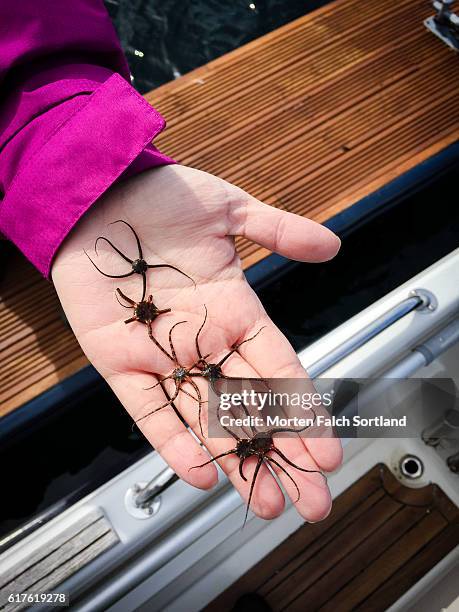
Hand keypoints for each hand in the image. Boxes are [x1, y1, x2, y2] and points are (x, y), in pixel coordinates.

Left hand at [52, 164, 341, 522]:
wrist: (99, 192)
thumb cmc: (162, 198)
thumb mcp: (228, 210)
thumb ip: (279, 231)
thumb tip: (331, 245)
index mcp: (235, 312)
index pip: (280, 373)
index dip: (305, 413)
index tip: (328, 449)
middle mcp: (204, 342)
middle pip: (250, 410)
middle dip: (282, 456)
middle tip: (312, 500)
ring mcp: (163, 356)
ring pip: (206, 420)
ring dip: (236, 462)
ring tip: (266, 502)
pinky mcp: (119, 361)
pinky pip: (148, 409)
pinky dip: (172, 441)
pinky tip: (199, 472)